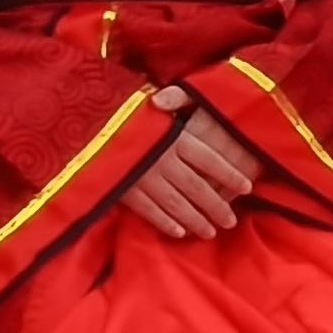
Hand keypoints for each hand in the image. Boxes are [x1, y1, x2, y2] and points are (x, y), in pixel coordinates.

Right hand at [122, 96, 264, 239]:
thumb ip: (176, 100)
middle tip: (230, 222)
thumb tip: (192, 106)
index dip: (230, 174)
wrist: (84, 128)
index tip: (248, 187)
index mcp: (175, 136)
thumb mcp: (154, 100)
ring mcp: (144, 177)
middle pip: (197, 187)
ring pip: (177, 203)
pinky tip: (179, 232)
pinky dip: (165, 223)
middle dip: (216, 207)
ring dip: (195, 220)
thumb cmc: (123, 112)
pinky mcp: (125, 190)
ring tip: (210, 232)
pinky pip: (150, 211)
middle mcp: (163, 158)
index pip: (210, 159)